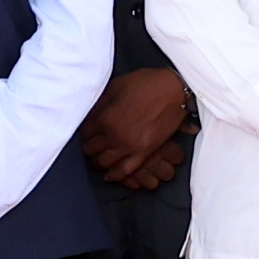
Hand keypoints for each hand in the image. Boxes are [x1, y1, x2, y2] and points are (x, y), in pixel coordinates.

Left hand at [77, 66, 195, 194]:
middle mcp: (114, 135)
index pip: (84, 133)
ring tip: (98, 159)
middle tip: (89, 146)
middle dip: (88, 148)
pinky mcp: (144, 152)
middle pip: (91, 150)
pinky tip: (109, 175)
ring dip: (98, 162)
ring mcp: (129, 146)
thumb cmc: (146, 83)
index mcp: (105, 118)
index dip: (84, 133)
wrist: (174, 89)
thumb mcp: (116, 86)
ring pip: (104, 162)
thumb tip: (90, 115)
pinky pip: (125, 170)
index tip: (86, 133)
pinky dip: (115, 175)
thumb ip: (100, 104)